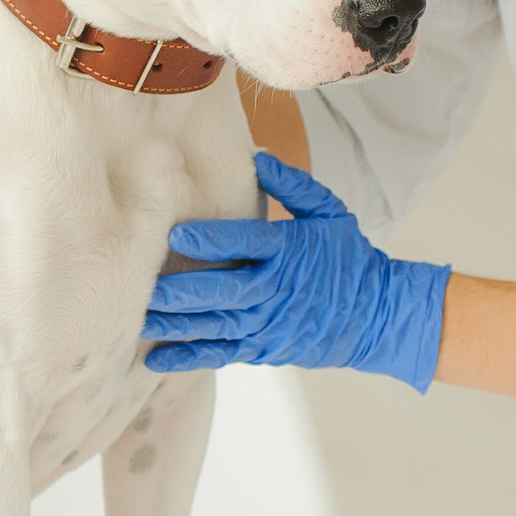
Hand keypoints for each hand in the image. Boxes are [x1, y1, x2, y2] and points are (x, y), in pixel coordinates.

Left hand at [142, 153, 449, 392]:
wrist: (378, 315)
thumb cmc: (349, 257)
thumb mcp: (329, 212)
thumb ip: (292, 185)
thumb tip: (257, 157)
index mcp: (290, 251)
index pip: (246, 244)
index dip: (211, 241)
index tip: (176, 235)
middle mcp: (277, 290)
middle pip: (224, 291)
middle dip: (181, 290)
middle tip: (143, 285)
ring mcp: (270, 324)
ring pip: (216, 326)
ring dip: (175, 324)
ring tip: (137, 319)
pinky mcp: (264, 348)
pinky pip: (223, 354)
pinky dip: (190, 357)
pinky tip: (155, 358)